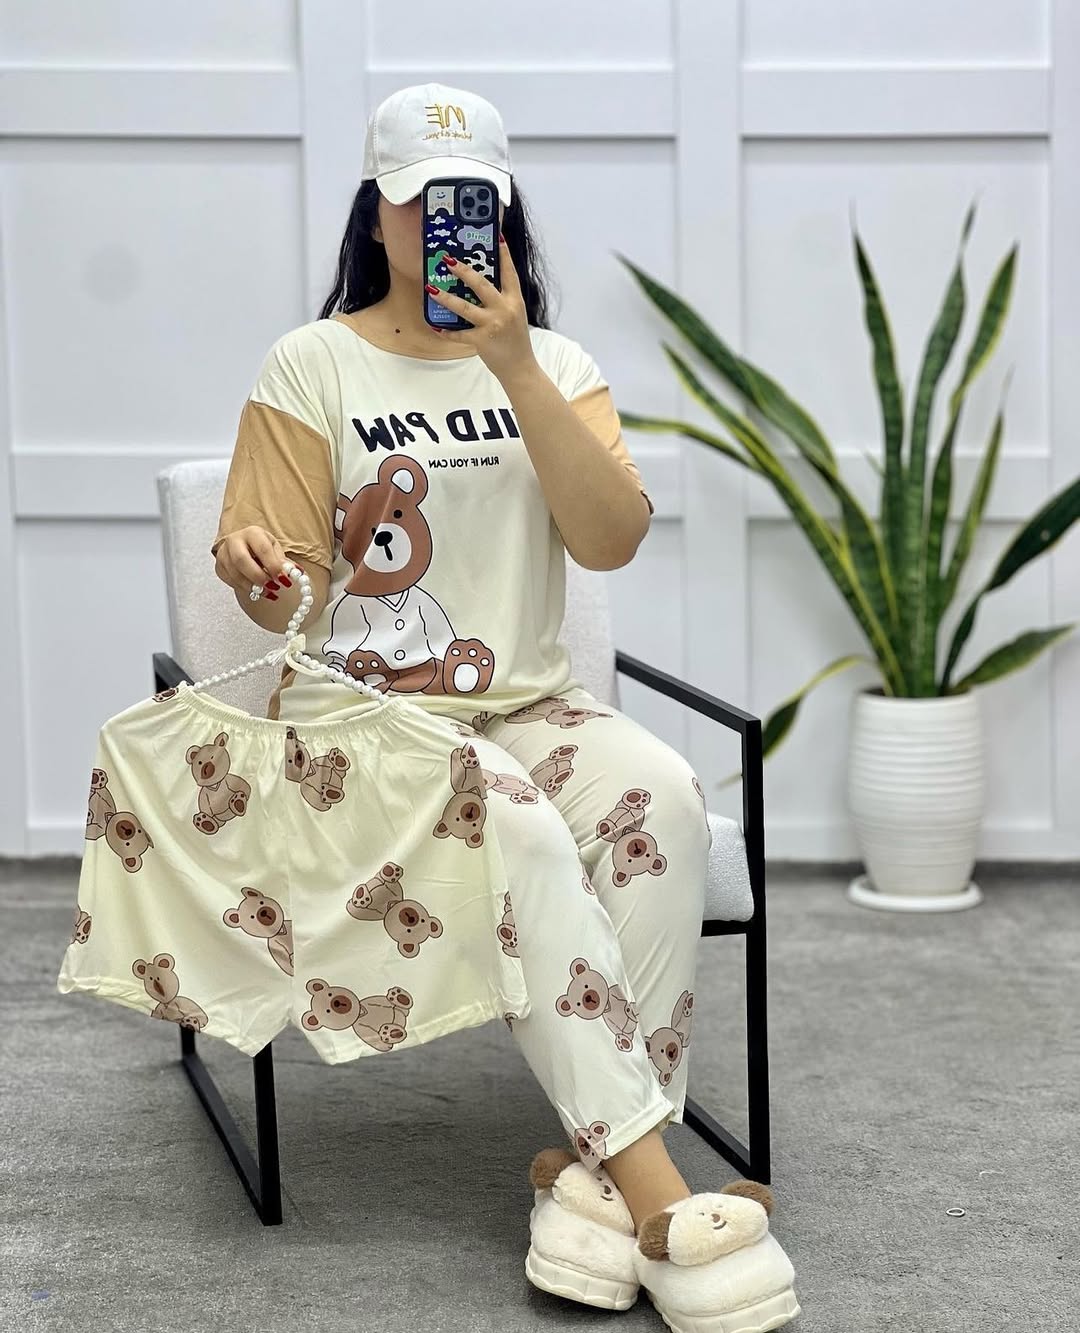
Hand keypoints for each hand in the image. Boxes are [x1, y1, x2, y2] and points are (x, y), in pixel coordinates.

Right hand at [214, 525, 296, 600]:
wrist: (243, 546)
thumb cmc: (261, 547)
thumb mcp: (274, 550)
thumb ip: (283, 562)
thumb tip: (297, 573)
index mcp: (252, 533)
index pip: (262, 549)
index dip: (273, 566)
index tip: (284, 580)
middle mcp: (234, 540)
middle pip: (242, 560)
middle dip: (259, 577)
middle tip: (273, 588)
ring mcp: (223, 553)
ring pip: (234, 573)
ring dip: (252, 586)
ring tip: (267, 592)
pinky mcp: (219, 566)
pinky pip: (230, 581)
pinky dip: (244, 588)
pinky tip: (256, 591)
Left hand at [426, 235, 539, 384]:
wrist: (520, 368)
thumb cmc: (516, 341)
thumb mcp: (514, 315)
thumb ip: (501, 300)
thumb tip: (478, 286)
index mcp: (514, 301)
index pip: (509, 273)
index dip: (503, 255)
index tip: (497, 237)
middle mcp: (504, 310)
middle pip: (481, 284)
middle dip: (462, 270)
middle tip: (447, 260)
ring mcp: (492, 325)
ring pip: (464, 307)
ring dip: (445, 297)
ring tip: (431, 288)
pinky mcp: (482, 340)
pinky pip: (459, 334)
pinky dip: (447, 331)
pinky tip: (437, 327)